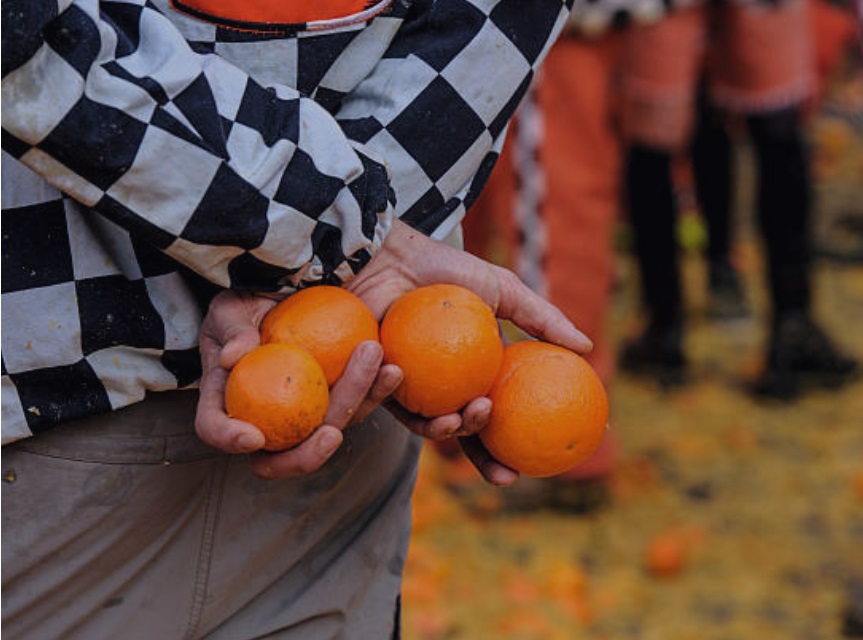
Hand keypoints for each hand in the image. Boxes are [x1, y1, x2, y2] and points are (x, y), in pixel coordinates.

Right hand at [195, 290, 402, 479]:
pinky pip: (363, 402)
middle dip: (308, 455)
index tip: (253, 436)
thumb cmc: (247, 296)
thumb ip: (232, 328)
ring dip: (356, 405)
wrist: (289, 286)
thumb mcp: (232, 305)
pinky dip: (379, 389)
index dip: (228, 439)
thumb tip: (232, 358)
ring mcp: (308, 412)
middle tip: (330, 433)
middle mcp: (268, 418)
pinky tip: (393, 370)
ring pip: (332, 427)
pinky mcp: (342, 396)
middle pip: (282, 455)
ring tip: (371, 371)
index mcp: (229, 399)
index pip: (216, 428)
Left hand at [347, 219, 593, 485]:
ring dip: (448, 431)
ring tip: (468, 414)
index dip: (510, 447)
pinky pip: (387, 401)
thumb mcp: (503, 290)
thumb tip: (587, 349)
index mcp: (472, 374)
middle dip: (484, 462)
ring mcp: (408, 387)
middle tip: (505, 473)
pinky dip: (398, 395)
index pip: (494, 419)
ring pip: (427, 427)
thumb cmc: (446, 270)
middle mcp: (441, 387)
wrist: (393, 257)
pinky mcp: (372, 380)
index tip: (532, 466)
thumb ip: (543, 319)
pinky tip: (405, 378)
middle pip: (464, 438)